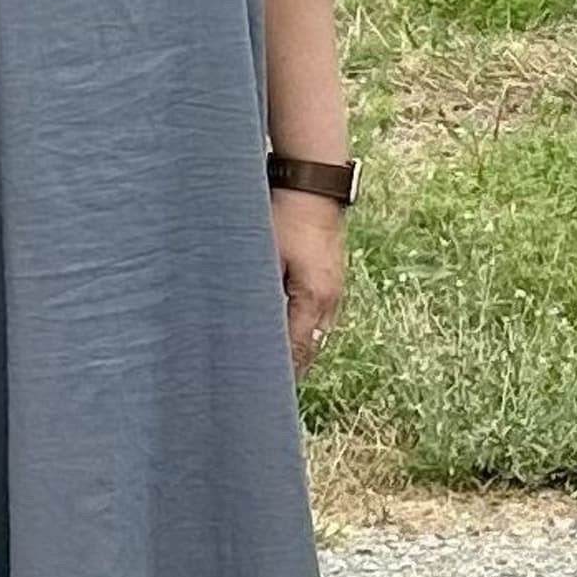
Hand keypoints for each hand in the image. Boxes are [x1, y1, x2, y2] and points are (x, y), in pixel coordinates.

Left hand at [273, 191, 347, 374]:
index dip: (277, 373)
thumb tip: (241, 327)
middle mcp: (329, 301)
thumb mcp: (264, 255)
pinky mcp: (331, 283)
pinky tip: (285, 341)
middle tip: (257, 388)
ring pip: (316, 337)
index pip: (296, 350)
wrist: (312, 186)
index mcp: (313, 298)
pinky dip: (303, 334)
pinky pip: (319, 321)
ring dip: (296, 352)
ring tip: (269, 372)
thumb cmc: (284, 216)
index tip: (255, 389)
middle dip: (288, 369)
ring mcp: (334, 292)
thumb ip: (257, 293)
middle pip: (309, 349)